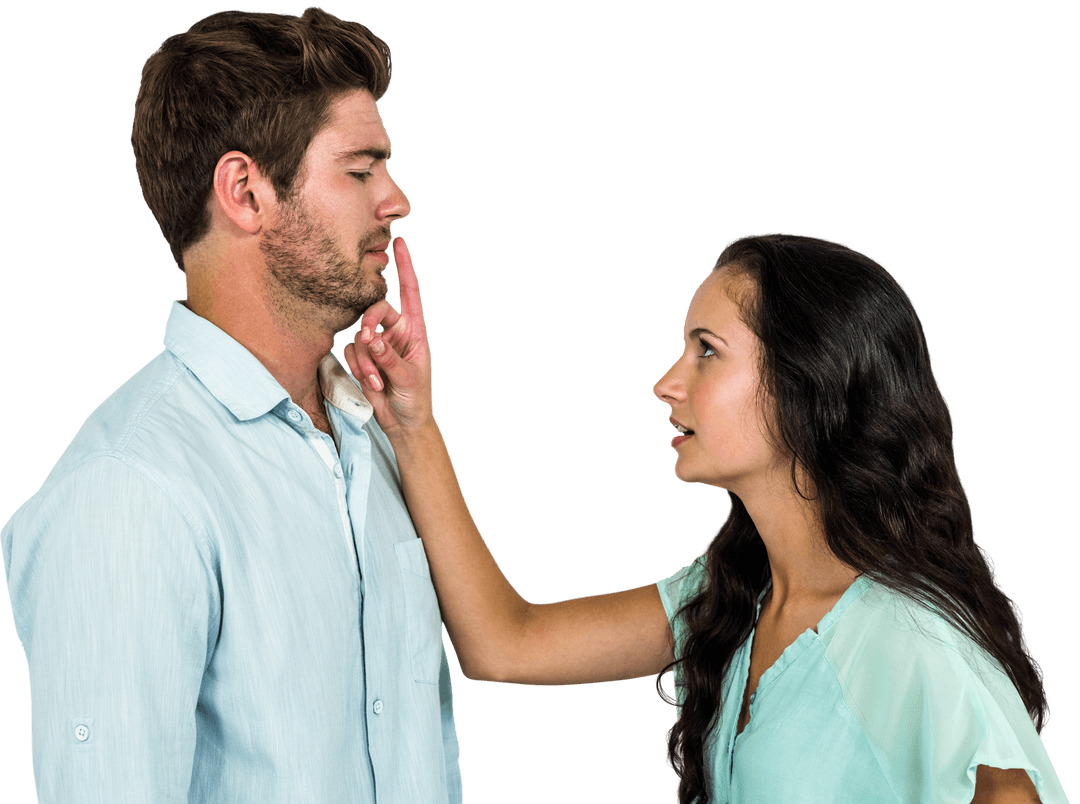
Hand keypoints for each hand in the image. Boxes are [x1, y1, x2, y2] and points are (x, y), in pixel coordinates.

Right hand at [343, 237, 432, 436]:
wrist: (403, 422)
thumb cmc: (416, 398)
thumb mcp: (410, 379)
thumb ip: (390, 358)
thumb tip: (372, 339)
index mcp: (416, 330)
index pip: (410, 292)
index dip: (405, 267)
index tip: (399, 243)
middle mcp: (397, 331)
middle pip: (376, 310)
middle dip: (370, 325)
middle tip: (370, 344)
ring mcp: (379, 343)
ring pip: (361, 335)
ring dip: (366, 360)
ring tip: (379, 381)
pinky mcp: (363, 357)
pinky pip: (352, 351)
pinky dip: (360, 367)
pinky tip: (372, 384)